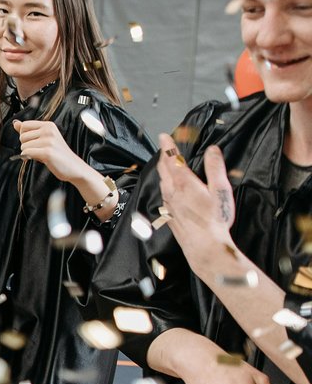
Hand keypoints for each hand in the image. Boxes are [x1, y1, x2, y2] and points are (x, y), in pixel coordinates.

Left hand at [15, 120, 93, 184]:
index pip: (24, 125)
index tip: (33, 142)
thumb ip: (29, 131)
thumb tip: (15, 123)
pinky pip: (26, 153)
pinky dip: (28, 158)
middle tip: (38, 150)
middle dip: (26, 145)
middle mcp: (49, 130)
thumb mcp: (44, 139)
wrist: (74, 167)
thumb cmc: (57, 154)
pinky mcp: (47, 152)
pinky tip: (38, 159)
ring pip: (23, 146)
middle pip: (22, 136)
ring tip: (40, 155)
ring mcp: (49, 141)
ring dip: (28, 153)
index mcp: (48, 125)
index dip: (24, 135)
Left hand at [156, 134, 235, 255]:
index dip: (168, 146)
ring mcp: (168, 204)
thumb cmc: (215, 219)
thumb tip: (213, 149)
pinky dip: (165, 185)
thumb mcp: (220, 190)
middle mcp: (171, 192)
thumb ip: (215, 168)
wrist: (205, 247)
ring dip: (163, 170)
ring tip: (166, 164)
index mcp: (183, 183)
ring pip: (162, 182)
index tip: (164, 136)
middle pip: (163, 169)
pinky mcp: (169, 215)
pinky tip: (169, 189)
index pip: (172, 159)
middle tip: (164, 147)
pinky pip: (163, 195)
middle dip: (163, 156)